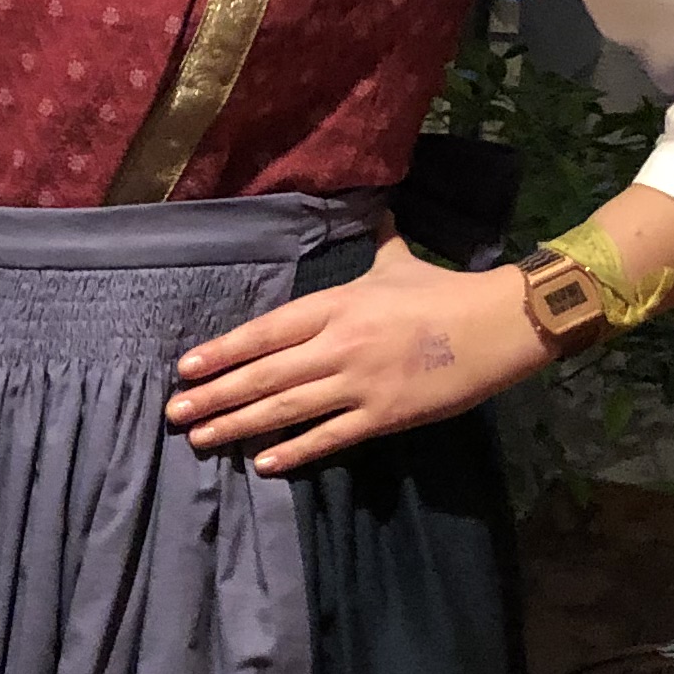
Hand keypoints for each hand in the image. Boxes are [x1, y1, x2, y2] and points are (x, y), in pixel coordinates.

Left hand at [161, 236, 551, 473]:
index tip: (186, 368)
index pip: (265, 331)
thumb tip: (378, 210)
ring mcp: (359, 383)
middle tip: (175, 414)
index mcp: (335, 305)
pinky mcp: (384, 415)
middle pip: (264, 375)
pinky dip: (294, 452)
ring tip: (201, 439)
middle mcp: (338, 344)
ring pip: (286, 409)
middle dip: (215, 396)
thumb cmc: (443, 292)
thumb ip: (377, 242)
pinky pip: (330, 437)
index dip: (223, 352)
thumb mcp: (398, 263)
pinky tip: (263, 463)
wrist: (499, 324)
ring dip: (239, 425)